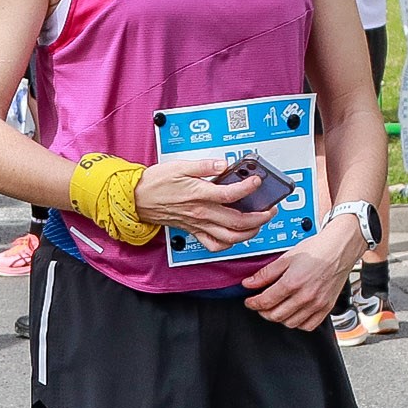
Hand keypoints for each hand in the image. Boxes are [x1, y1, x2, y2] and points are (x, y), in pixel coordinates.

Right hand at [134, 151, 269, 249]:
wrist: (137, 198)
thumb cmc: (156, 182)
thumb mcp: (180, 166)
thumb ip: (204, 165)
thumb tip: (223, 163)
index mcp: (200, 194)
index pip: (231, 194)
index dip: (248, 188)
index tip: (257, 181)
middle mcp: (201, 212)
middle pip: (237, 221)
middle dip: (260, 217)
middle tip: (270, 209)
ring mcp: (198, 224)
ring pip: (230, 237)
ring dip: (249, 233)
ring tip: (259, 224)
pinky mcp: (193, 230)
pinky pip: (214, 244)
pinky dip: (229, 244)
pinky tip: (236, 236)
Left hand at [241, 222, 361, 330]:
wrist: (339, 249)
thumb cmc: (317, 250)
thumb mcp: (286, 257)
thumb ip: (265, 273)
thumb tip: (249, 283)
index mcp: (292, 282)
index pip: (265, 301)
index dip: (252, 303)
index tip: (249, 302)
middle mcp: (305, 296)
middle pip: (276, 315)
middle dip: (263, 311)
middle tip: (260, 304)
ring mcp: (317, 304)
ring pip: (290, 323)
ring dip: (279, 318)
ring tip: (276, 308)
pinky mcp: (327, 308)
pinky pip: (308, 326)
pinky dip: (298, 323)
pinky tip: (293, 313)